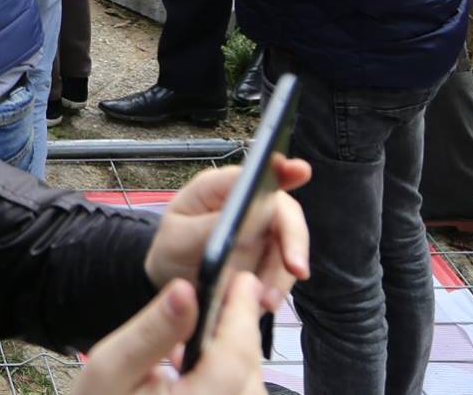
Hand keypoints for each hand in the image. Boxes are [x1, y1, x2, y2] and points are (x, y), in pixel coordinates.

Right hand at [75, 274, 269, 393]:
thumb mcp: (111, 365)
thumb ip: (152, 330)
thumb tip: (186, 289)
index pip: (234, 359)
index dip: (241, 316)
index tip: (242, 279)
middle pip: (249, 376)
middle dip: (241, 334)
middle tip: (226, 296)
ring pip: (249, 389)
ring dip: (237, 357)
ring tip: (206, 330)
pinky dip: (231, 377)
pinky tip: (197, 365)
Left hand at [144, 157, 310, 308]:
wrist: (173, 283)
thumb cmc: (171, 251)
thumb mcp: (180, 239)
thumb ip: (213, 225)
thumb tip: (252, 212)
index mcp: (216, 188)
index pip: (252, 174)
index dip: (280, 170)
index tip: (301, 171)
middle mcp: (244, 202)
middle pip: (283, 211)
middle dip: (293, 240)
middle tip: (296, 269)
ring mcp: (260, 228)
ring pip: (288, 244)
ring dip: (283, 274)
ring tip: (266, 300)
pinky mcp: (269, 254)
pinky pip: (284, 267)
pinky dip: (278, 285)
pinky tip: (265, 302)